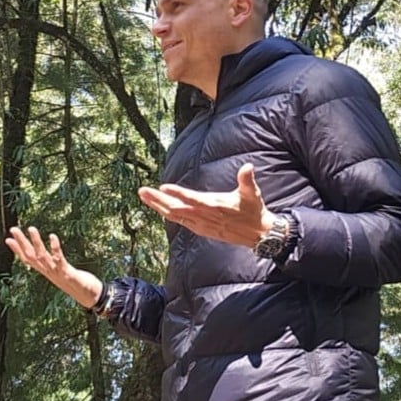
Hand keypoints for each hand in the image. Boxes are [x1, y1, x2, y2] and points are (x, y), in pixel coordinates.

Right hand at [5, 226, 102, 308]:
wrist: (88, 297)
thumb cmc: (75, 282)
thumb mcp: (60, 272)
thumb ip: (53, 263)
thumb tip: (47, 257)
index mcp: (46, 271)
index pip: (27, 260)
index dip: (17, 250)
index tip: (8, 239)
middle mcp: (48, 272)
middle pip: (31, 256)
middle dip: (21, 242)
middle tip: (13, 229)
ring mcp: (56, 273)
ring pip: (42, 256)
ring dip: (36, 242)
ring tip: (31, 228)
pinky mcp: (67, 273)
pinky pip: (59, 259)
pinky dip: (54, 248)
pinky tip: (52, 236)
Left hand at [137, 163, 275, 247]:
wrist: (258, 234)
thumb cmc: (253, 210)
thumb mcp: (252, 193)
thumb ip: (247, 179)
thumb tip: (248, 166)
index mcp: (215, 206)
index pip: (193, 199)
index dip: (178, 194)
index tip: (163, 187)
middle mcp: (205, 217)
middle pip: (177, 208)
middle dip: (158, 200)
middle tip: (142, 191)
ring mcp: (202, 225)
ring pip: (176, 216)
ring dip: (159, 207)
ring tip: (144, 197)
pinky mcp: (202, 230)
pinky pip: (181, 222)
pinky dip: (168, 215)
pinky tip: (159, 209)